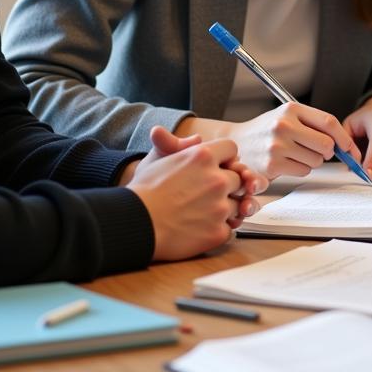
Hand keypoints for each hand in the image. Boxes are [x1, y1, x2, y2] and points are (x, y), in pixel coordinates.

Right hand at [128, 126, 265, 259]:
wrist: (133, 223)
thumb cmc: (143, 191)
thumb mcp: (158, 159)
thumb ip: (180, 145)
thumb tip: (197, 138)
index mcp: (203, 156)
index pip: (231, 149)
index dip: (224, 159)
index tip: (215, 168)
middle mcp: (216, 179)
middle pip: (238, 178)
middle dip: (225, 185)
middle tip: (205, 195)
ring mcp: (219, 207)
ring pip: (237, 205)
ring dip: (223, 209)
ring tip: (200, 213)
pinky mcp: (217, 232)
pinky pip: (230, 229)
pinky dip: (218, 230)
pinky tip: (201, 229)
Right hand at [225, 103, 360, 179]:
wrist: (236, 141)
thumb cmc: (266, 130)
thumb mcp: (286, 116)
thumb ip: (312, 124)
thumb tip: (343, 143)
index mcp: (291, 109)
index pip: (328, 122)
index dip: (344, 137)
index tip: (350, 147)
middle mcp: (284, 125)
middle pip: (326, 144)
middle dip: (328, 151)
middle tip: (319, 151)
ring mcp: (277, 145)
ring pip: (316, 160)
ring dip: (312, 161)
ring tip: (296, 154)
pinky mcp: (273, 164)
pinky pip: (303, 171)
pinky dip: (300, 169)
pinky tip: (287, 162)